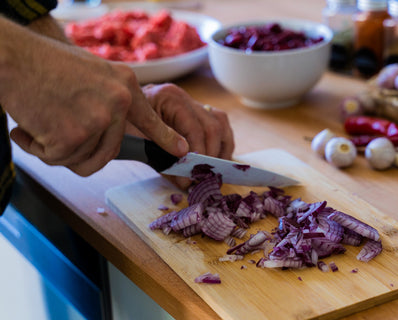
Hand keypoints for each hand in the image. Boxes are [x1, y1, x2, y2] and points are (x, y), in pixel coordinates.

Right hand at [1, 17, 187, 175]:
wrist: (11, 57)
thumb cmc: (44, 63)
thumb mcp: (92, 72)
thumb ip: (108, 98)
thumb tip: (110, 127)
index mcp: (124, 85)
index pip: (150, 118)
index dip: (166, 137)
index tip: (183, 151)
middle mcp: (118, 103)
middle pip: (108, 152)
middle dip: (81, 152)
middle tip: (56, 134)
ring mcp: (98, 120)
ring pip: (82, 159)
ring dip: (57, 150)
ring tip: (40, 122)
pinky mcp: (73, 136)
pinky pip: (57, 159)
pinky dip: (36, 148)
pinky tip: (27, 126)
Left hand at [129, 83, 234, 187]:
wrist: (114, 111)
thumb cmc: (124, 124)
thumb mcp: (139, 143)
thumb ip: (163, 161)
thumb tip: (187, 182)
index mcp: (169, 97)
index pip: (194, 128)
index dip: (198, 155)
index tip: (193, 177)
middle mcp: (184, 96)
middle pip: (212, 126)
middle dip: (211, 155)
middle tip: (205, 177)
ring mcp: (191, 101)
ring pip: (220, 122)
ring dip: (221, 148)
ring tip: (215, 170)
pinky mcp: (196, 109)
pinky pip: (219, 122)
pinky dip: (222, 141)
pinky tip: (216, 158)